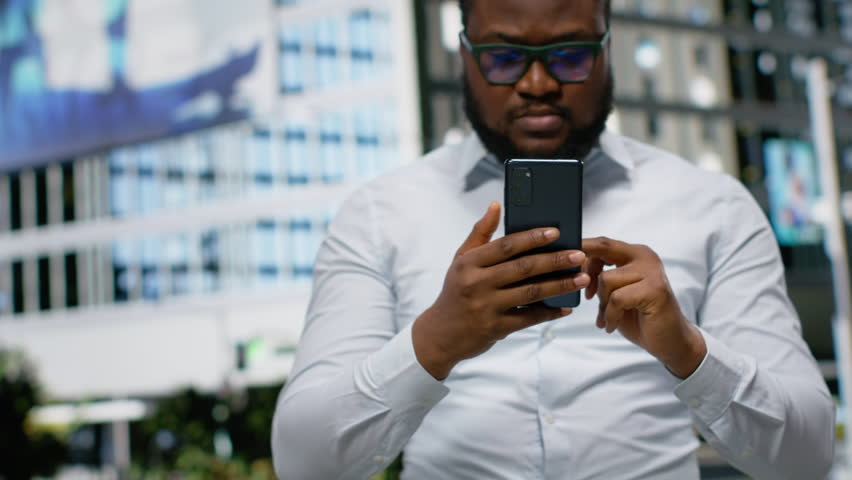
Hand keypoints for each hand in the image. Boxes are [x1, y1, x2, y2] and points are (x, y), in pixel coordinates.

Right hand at [412, 202, 590, 379]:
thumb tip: (496, 205)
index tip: (555, 232)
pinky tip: (566, 307)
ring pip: (531, 293)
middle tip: (578, 254)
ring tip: (582, 278)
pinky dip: (549, 313)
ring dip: (559, 285)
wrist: (440, 335)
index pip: (505, 246)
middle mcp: (476, 283)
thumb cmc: (456, 291)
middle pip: (523, 268)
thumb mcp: (461, 260)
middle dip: (554, 260)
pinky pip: (528, 318)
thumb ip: (480, 233)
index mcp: (469, 263)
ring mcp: (486, 307)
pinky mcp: (495, 328)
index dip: (532, 238)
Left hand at [582, 237, 706, 377]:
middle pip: (603, 247)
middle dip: (584, 266)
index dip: (579, 251)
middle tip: (582, 291)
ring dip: (601, 304)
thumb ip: (600, 277)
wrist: (669, 340)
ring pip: (606, 279)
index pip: (601, 243)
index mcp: (634, 254)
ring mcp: (651, 271)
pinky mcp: (655, 289)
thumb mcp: (615, 292)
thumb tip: (570, 269)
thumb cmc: (639, 316)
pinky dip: (610, 315)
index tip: (565, 268)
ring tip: (606, 318)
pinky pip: (617, 299)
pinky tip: (612, 325)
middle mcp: (644, 256)